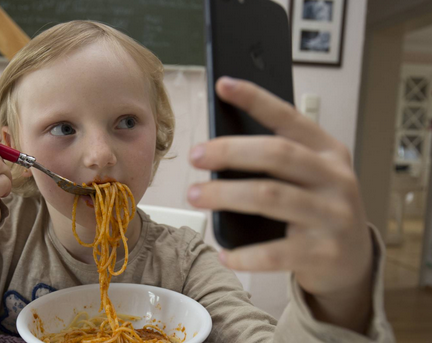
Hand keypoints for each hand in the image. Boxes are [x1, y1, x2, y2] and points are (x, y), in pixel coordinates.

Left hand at [188, 77, 372, 331]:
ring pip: (270, 196)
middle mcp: (335, 179)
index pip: (290, 118)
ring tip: (194, 194)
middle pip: (277, 154)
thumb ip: (279, 160)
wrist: (354, 260)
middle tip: (195, 155)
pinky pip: (275, 253)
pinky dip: (244, 254)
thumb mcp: (311, 176)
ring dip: (224, 195)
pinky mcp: (323, 253)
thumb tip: (219, 147)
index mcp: (329, 152)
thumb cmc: (320, 208)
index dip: (256, 99)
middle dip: (230, 151)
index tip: (224, 84)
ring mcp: (332, 216)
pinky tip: (223, 254)